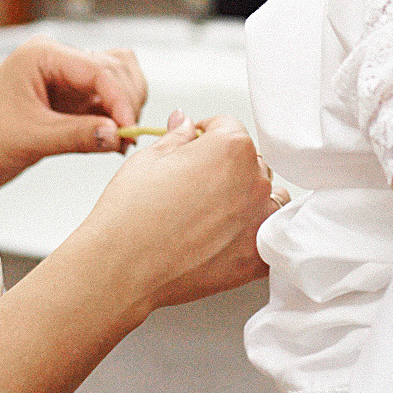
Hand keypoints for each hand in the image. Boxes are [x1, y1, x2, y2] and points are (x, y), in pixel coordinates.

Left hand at [0, 38, 147, 190]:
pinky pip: (105, 101)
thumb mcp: (28, 137)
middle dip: (126, 101)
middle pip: (116, 68)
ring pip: (117, 80)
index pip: (99, 69)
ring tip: (119, 139)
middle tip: (125, 137)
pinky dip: (114, 118)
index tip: (129, 129)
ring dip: (124, 106)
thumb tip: (118, 136)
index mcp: (44, 55)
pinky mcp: (69, 100)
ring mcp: (66, 78)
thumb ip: (76, 135)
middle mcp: (59, 60)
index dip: (120, 99)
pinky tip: (112, 140)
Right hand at [70, 112, 279, 313]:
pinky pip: (270, 236)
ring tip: (211, 214)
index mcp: (231, 148)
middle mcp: (254, 181)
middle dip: (225, 167)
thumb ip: (177, 137)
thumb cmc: (131, 215)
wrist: (123, 268)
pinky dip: (255, 233)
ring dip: (246, 198)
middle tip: (195, 185)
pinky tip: (228, 238)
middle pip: (249, 161)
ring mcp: (260, 220)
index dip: (205, 135)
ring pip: (266, 196)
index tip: (194, 147)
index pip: (228, 127)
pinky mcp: (258, 257)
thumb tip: (185, 124)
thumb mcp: (150, 158)